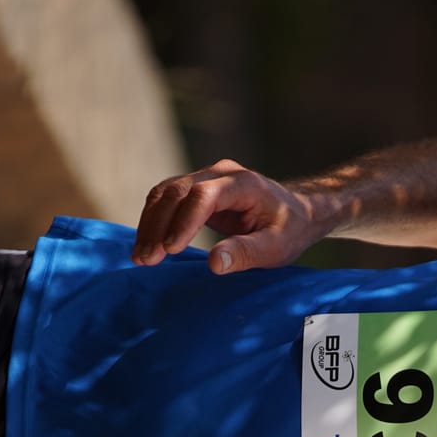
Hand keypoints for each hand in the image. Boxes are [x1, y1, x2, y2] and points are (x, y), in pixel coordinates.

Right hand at [132, 159, 325, 273]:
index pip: (203, 196)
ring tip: (140, 257)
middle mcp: (219, 173)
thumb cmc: (289, 230)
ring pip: (165, 193)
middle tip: (146, 260)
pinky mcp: (195, 190)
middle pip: (176, 191)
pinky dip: (153, 221)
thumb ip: (246, 253)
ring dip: (149, 224)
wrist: (295, 212)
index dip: (183, 222)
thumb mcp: (276, 247)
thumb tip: (214, 263)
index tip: (170, 250)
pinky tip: (146, 245)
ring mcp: (205, 178)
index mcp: (242, 183)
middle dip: (158, 226)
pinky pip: (165, 199)